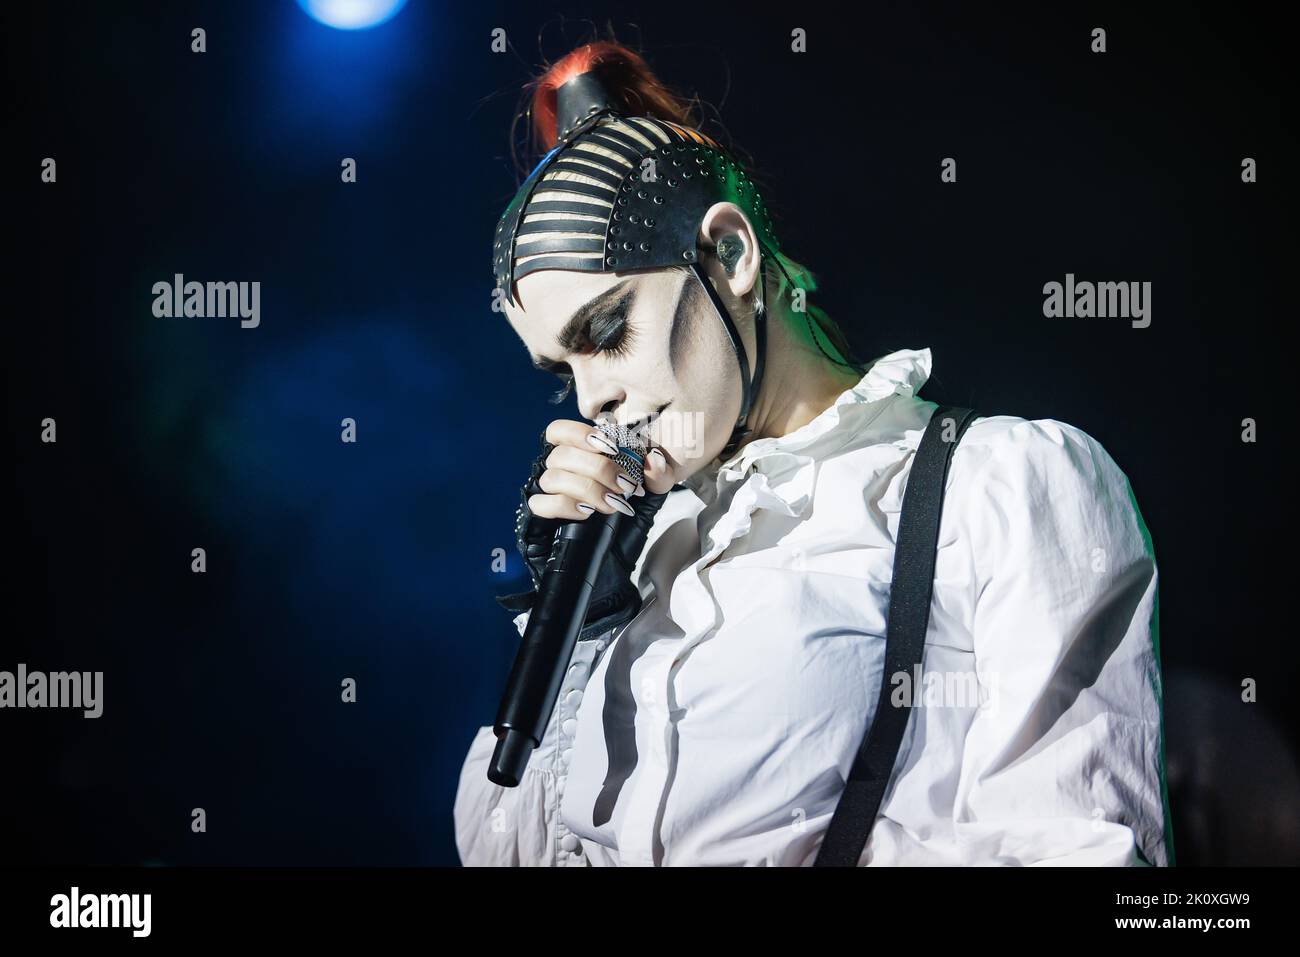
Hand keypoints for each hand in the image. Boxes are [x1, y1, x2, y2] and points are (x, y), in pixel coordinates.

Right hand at [496, 419, 675, 638]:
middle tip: (624, 486)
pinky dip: (566, 506)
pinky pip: (540, 504)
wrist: (612, 573)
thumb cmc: (624, 532)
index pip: (559, 431)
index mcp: (577, 460)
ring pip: (552, 477)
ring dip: (587, 488)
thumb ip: (657, 478)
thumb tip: (653, 458)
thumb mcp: (648, 502)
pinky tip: (586, 514)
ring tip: (611, 505)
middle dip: (598, 468)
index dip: (580, 433)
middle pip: (561, 454)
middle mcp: (556, 474)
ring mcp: (543, 497)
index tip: (610, 447)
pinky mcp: (535, 521)